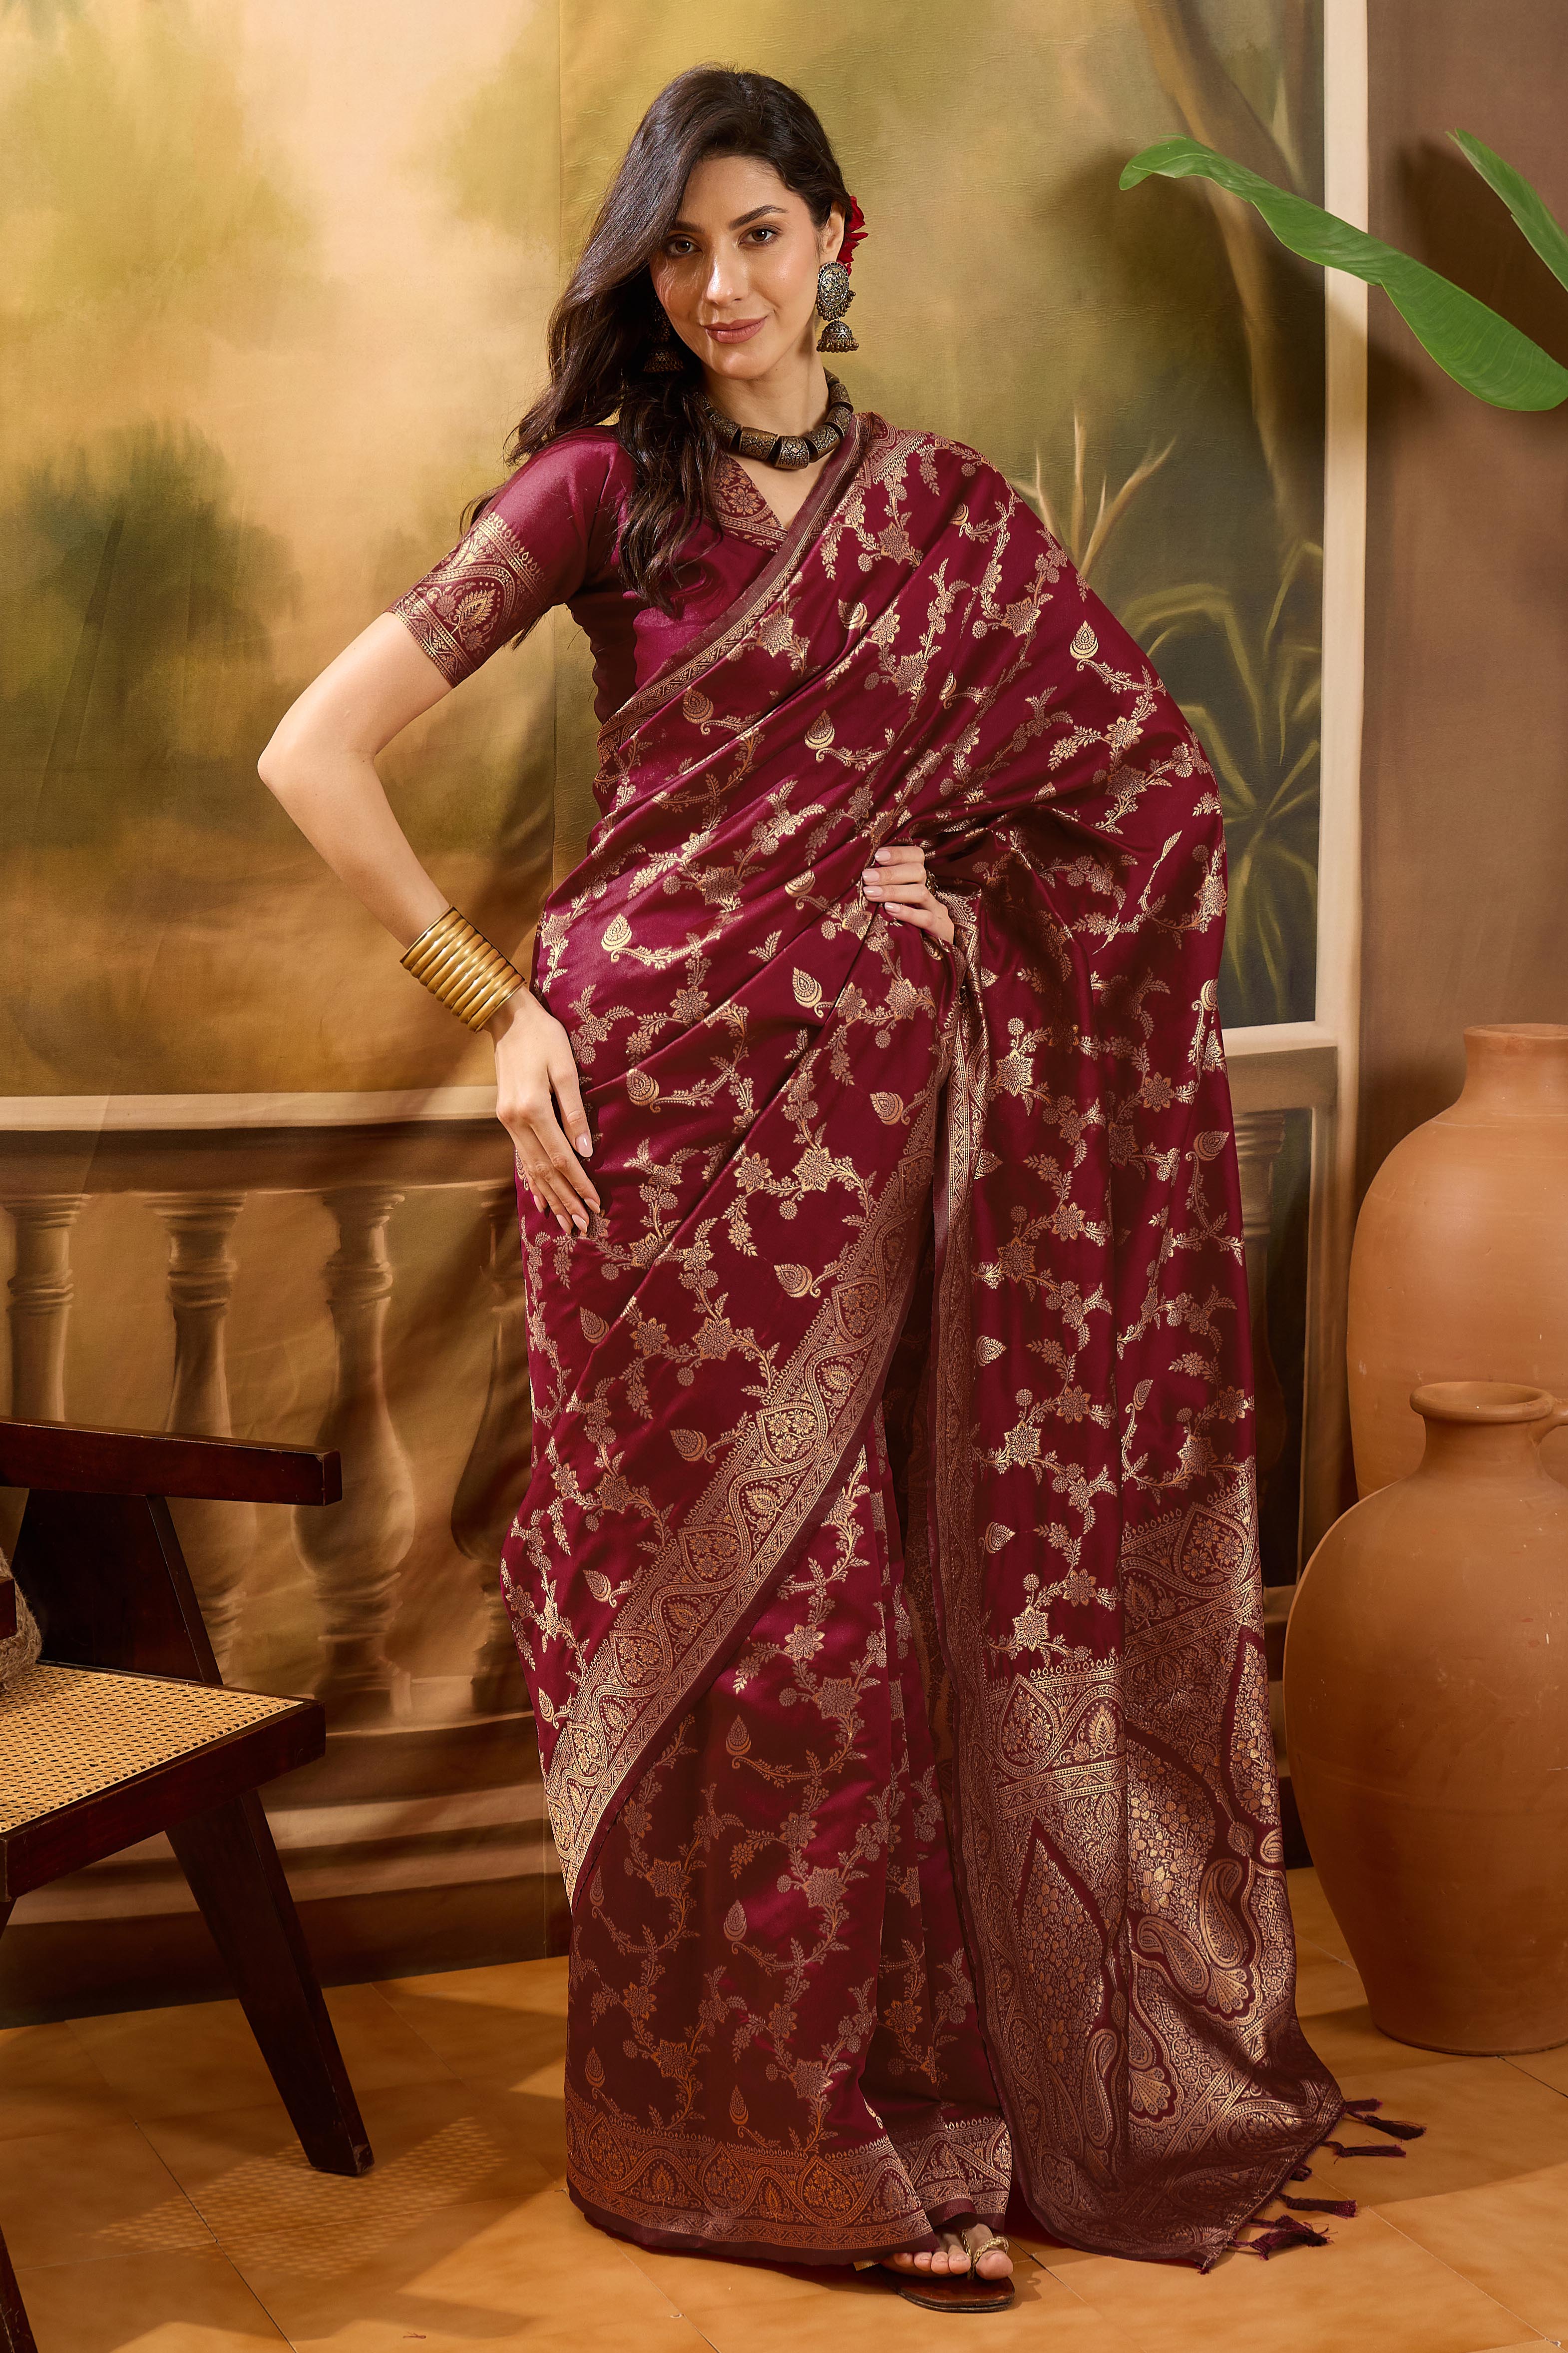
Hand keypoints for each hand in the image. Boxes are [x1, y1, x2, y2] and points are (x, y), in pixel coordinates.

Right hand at [489, 989, 600, 1236]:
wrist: (508, 1018)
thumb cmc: (544, 1037)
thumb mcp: (564, 1068)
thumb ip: (574, 1111)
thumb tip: (585, 1150)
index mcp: (532, 1108)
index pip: (561, 1157)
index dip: (578, 1183)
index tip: (593, 1205)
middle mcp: (515, 1120)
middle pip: (544, 1170)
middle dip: (564, 1199)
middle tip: (580, 1226)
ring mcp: (507, 1121)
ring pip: (531, 1168)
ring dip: (548, 1196)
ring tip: (562, 1222)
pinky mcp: (506, 1117)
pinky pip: (521, 1157)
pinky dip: (531, 1180)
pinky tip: (538, 1199)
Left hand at [860, 841, 955, 946]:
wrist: (935, 958)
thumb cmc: (906, 927)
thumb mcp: (896, 905)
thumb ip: (884, 890)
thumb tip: (860, 878)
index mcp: (920, 883)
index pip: (916, 857)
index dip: (899, 853)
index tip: (878, 856)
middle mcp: (931, 893)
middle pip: (918, 872)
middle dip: (890, 873)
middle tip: (867, 877)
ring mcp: (937, 911)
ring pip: (921, 893)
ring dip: (894, 891)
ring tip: (871, 893)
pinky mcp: (941, 930)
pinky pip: (926, 918)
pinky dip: (907, 912)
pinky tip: (889, 910)